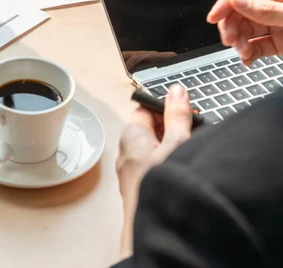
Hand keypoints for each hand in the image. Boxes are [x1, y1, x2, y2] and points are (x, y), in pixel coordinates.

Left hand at [116, 84, 191, 257]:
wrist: (156, 226)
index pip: (144, 111)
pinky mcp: (137, 190)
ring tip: (188, 155)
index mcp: (130, 136)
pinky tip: (180, 173)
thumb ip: (177, 115)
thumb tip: (176, 91)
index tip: (185, 112)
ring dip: (171, 150)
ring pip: (151, 151)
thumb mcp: (177, 142)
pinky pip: (152, 169)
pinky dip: (167, 166)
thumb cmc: (161, 184)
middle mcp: (125, 153)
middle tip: (192, 134)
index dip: (166, 109)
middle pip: (149, 130)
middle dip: (171, 130)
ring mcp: (129, 174)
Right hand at [207, 0, 282, 64]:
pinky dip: (250, 54)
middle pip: (239, 11)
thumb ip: (266, 8)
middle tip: (229, 39)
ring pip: (245, 30)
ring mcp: (276, 23)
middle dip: (230, 27)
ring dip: (239, 43)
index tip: (213, 17)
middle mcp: (274, 3)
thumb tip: (236, 1)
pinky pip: (258, 46)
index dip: (225, 2)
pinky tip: (248, 59)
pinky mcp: (280, 41)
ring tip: (244, 52)